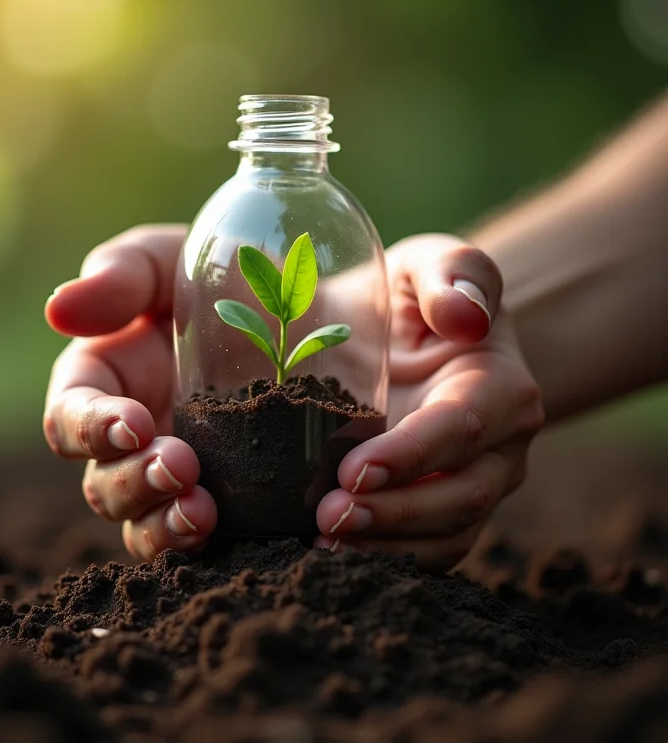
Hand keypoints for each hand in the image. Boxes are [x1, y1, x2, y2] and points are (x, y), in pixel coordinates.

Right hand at [43, 225, 216, 559]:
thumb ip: (124, 273)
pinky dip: (212, 545)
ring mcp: (180, 476)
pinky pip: (206, 540)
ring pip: (145, 526)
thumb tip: (58, 310)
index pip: (71, 415)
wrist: (318, 318)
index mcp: (110, 383)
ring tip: (203, 514)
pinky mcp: (227, 502)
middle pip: (105, 484)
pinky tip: (242, 532)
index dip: (89, 427)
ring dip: (164, 527)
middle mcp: (137, 440)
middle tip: (180, 467)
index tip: (134, 423)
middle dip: (133, 482)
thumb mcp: (183, 260)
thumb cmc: (237, 281)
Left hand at [314, 234, 544, 571]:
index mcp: (500, 386)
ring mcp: (479, 484)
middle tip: (327, 517)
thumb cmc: (425, 297)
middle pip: (459, 496)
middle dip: (393, 513)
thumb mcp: (436, 264)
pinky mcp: (449, 509)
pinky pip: (430, 549)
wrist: (424, 338)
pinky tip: (334, 551)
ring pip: (447, 535)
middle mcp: (501, 446)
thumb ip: (455, 273)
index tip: (352, 469)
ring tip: (322, 542)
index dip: (412, 455)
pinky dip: (388, 557)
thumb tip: (464, 314)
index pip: (462, 429)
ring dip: (387, 545)